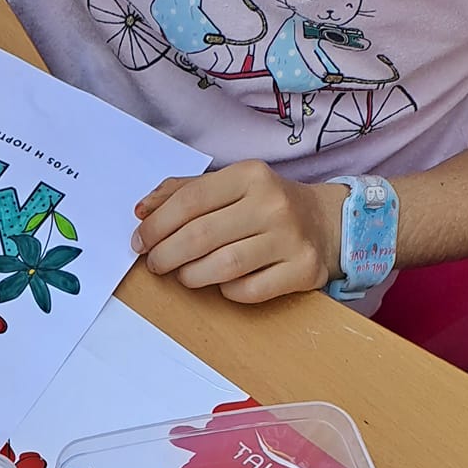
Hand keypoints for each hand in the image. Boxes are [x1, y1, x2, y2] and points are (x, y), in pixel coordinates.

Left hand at [133, 163, 343, 303]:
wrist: (327, 223)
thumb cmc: (265, 207)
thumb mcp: (230, 187)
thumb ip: (185, 193)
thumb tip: (142, 211)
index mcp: (250, 175)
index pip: (190, 201)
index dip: (157, 226)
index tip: (140, 242)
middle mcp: (272, 203)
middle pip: (201, 236)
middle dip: (166, 255)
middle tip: (156, 264)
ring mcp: (289, 237)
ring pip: (223, 267)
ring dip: (192, 277)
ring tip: (184, 276)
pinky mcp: (301, 270)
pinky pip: (248, 291)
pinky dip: (227, 292)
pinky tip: (224, 284)